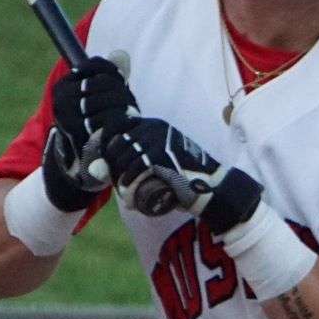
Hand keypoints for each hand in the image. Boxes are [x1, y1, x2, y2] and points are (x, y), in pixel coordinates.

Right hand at [39, 57, 139, 212]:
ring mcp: (70, 119)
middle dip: (123, 93)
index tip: (120, 86)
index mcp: (63, 87)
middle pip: (105, 84)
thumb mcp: (100, 97)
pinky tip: (126, 127)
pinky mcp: (83, 137)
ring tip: (129, 116)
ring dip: (125, 108)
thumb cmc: (96, 123)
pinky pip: (111, 123)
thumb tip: (122, 55)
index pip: (96, 65)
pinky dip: (123, 123)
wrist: (81, 163)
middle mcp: (62, 100)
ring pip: (109, 102)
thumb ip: (111, 75)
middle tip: (130, 105)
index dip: (115, 74)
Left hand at [103, 118, 262, 232]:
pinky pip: (135, 168)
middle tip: (116, 183)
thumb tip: (108, 166)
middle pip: (117, 143)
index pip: (117, 126)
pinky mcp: (161, 155)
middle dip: (111, 165)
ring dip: (119, 178)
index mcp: (154, 124)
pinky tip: (128, 194)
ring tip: (124, 193)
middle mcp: (154, 128)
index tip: (106, 162)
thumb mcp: (164, 156)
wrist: (212, 185)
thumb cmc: (186, 176)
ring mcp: (158, 140)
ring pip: (123, 157)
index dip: (106, 143)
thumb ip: (143, 155)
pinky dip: (129, 183)